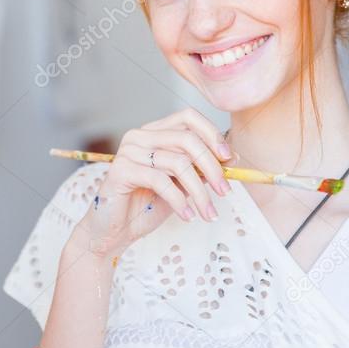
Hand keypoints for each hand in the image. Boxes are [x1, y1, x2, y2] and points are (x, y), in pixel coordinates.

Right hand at [72, 108, 233, 258]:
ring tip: (208, 212)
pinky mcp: (121, 170)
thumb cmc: (147, 204)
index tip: (229, 158)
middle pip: (186, 139)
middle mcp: (140, 136)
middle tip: (225, 191)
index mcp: (154, 132)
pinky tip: (187, 215)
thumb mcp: (181, 184)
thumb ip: (200, 169)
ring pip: (177, 163)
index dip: (212, 134)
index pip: (188, 117)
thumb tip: (233, 159)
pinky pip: (160, 180)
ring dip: (199, 192)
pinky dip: (179, 200)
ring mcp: (129, 151)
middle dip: (211, 166)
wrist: (115, 230)